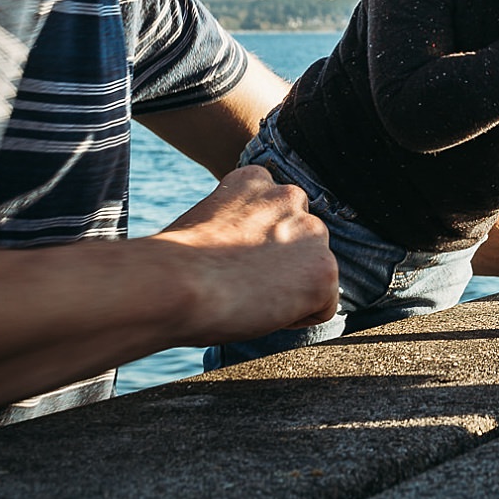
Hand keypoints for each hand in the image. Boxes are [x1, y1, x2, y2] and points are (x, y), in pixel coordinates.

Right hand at [153, 164, 339, 341]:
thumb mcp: (208, 223)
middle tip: (239, 283)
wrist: (174, 284)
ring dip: (289, 291)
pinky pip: (321, 308)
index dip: (254, 248)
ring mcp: (312, 232)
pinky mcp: (324, 270)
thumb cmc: (176, 266)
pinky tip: (262, 310)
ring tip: (248, 295)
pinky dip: (296, 319)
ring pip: (312, 274)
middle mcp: (290, 196)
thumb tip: (246, 253)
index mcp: (256, 179)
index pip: (275, 217)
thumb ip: (239, 227)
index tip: (229, 261)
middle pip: (300, 244)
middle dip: (279, 268)